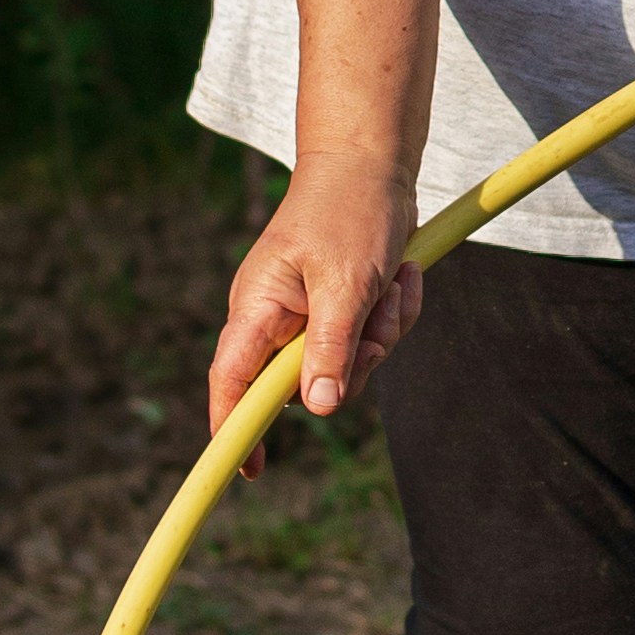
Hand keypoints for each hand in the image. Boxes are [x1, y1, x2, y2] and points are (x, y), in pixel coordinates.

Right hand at [208, 156, 424, 450]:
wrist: (372, 164)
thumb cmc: (349, 211)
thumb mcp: (346, 283)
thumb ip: (331, 348)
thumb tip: (318, 409)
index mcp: (258, 308)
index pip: (231, 381)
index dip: (234, 429)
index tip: (249, 471)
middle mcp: (276, 318)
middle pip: (307, 385)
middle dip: (355, 362)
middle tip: (377, 320)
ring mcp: (309, 316)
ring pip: (349, 365)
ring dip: (383, 332)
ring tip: (392, 282)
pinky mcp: (341, 309)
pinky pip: (371, 340)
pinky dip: (394, 314)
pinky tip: (403, 277)